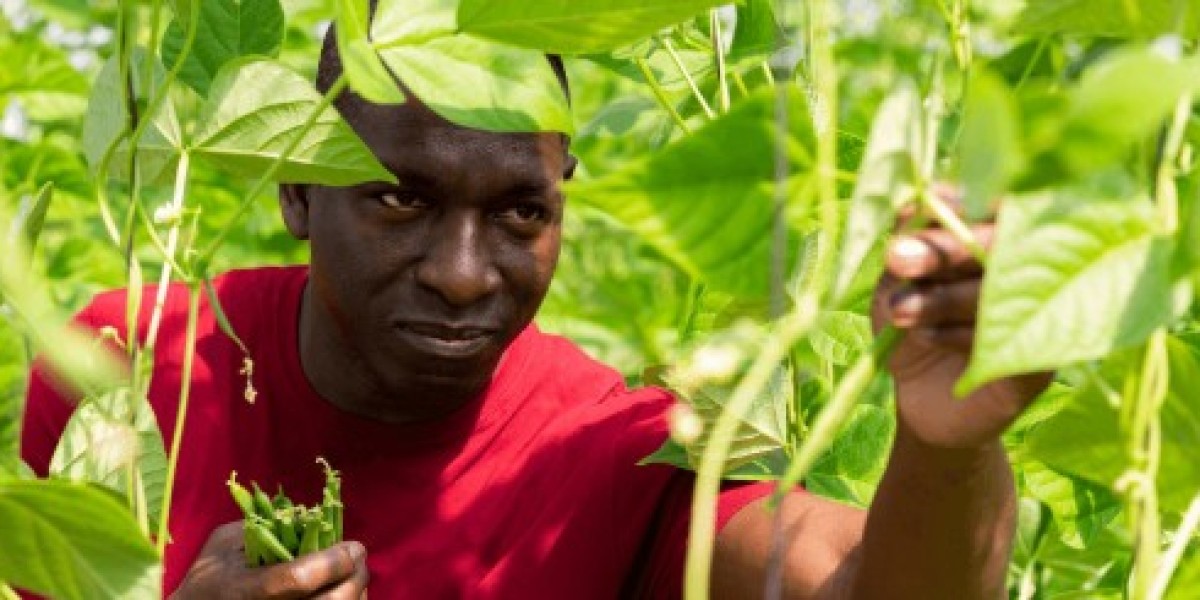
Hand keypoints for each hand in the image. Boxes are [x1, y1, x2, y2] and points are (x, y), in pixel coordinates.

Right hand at [171, 522, 368, 599]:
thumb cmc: (206, 579)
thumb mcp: (223, 544)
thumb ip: (263, 527)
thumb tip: (307, 518)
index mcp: (242, 590)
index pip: (297, 579)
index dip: (332, 562)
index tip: (352, 546)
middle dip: (354, 578)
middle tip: (359, 557)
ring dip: (355, 594)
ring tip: (355, 574)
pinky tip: (345, 592)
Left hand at [872, 209, 1051, 449]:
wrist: (920, 399)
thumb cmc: (910, 325)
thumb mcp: (897, 280)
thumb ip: (907, 242)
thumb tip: (910, 204)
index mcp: (996, 235)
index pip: (991, 202)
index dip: (955, 205)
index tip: (915, 215)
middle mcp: (1034, 268)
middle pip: (1004, 241)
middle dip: (944, 248)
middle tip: (896, 260)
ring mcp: (1048, 314)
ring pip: (1004, 287)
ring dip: (942, 296)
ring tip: (898, 312)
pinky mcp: (1042, 362)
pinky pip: (1012, 338)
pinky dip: (961, 335)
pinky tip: (927, 337)